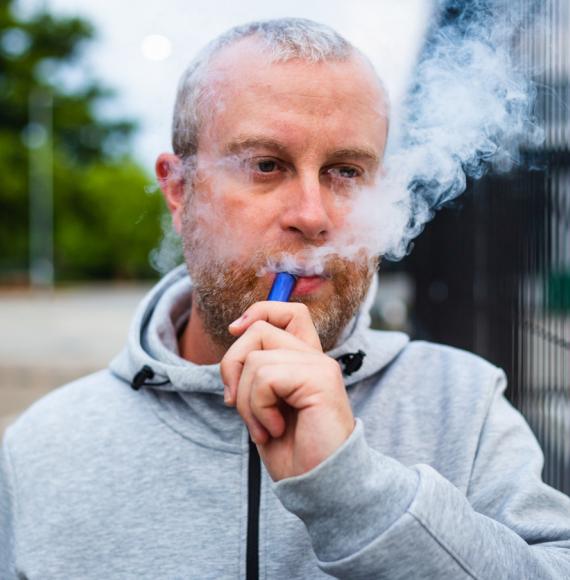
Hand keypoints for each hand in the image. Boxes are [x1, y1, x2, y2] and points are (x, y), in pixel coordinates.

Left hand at [220, 301, 354, 480]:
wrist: (319, 484)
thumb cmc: (293, 450)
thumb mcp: (261, 405)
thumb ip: (254, 372)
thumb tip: (235, 336)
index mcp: (303, 361)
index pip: (289, 312)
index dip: (259, 312)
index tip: (235, 331)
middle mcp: (314, 357)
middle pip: (259, 329)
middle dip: (232, 366)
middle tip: (235, 403)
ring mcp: (319, 365)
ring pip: (256, 358)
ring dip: (246, 401)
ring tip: (265, 427)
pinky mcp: (321, 379)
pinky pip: (266, 377)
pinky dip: (258, 408)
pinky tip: (274, 429)